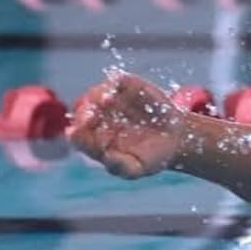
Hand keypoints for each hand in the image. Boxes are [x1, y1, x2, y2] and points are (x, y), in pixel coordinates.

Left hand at [67, 70, 183, 178]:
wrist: (174, 140)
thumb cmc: (150, 157)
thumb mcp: (137, 168)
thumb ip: (120, 166)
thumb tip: (106, 157)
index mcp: (94, 139)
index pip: (77, 136)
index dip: (76, 134)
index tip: (76, 133)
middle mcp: (97, 118)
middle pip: (83, 112)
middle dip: (84, 114)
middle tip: (90, 118)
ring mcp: (110, 100)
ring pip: (96, 94)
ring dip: (98, 97)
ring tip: (107, 102)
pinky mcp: (126, 87)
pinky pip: (116, 81)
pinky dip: (115, 85)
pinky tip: (116, 93)